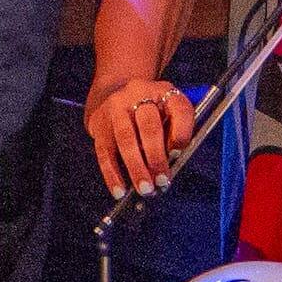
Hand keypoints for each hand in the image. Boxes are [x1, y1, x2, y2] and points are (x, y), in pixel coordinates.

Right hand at [85, 77, 200, 198]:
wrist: (118, 96)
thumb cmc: (152, 113)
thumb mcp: (170, 114)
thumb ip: (176, 133)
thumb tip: (172, 161)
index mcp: (164, 92)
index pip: (178, 109)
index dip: (181, 132)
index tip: (178, 153)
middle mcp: (138, 94)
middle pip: (148, 125)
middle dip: (156, 157)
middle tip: (161, 181)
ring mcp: (116, 108)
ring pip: (125, 139)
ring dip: (135, 168)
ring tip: (144, 189)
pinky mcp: (100, 123)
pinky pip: (105, 151)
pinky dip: (112, 174)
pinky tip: (120, 190)